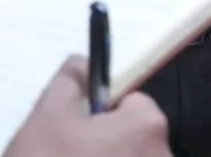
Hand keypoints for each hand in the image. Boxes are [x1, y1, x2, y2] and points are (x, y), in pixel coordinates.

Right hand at [3, 57, 170, 156]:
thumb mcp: (47, 116)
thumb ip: (70, 81)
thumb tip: (83, 62)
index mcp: (147, 126)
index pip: (131, 102)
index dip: (101, 113)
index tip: (78, 131)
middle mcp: (163, 155)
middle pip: (132, 137)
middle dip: (103, 144)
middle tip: (66, 155)